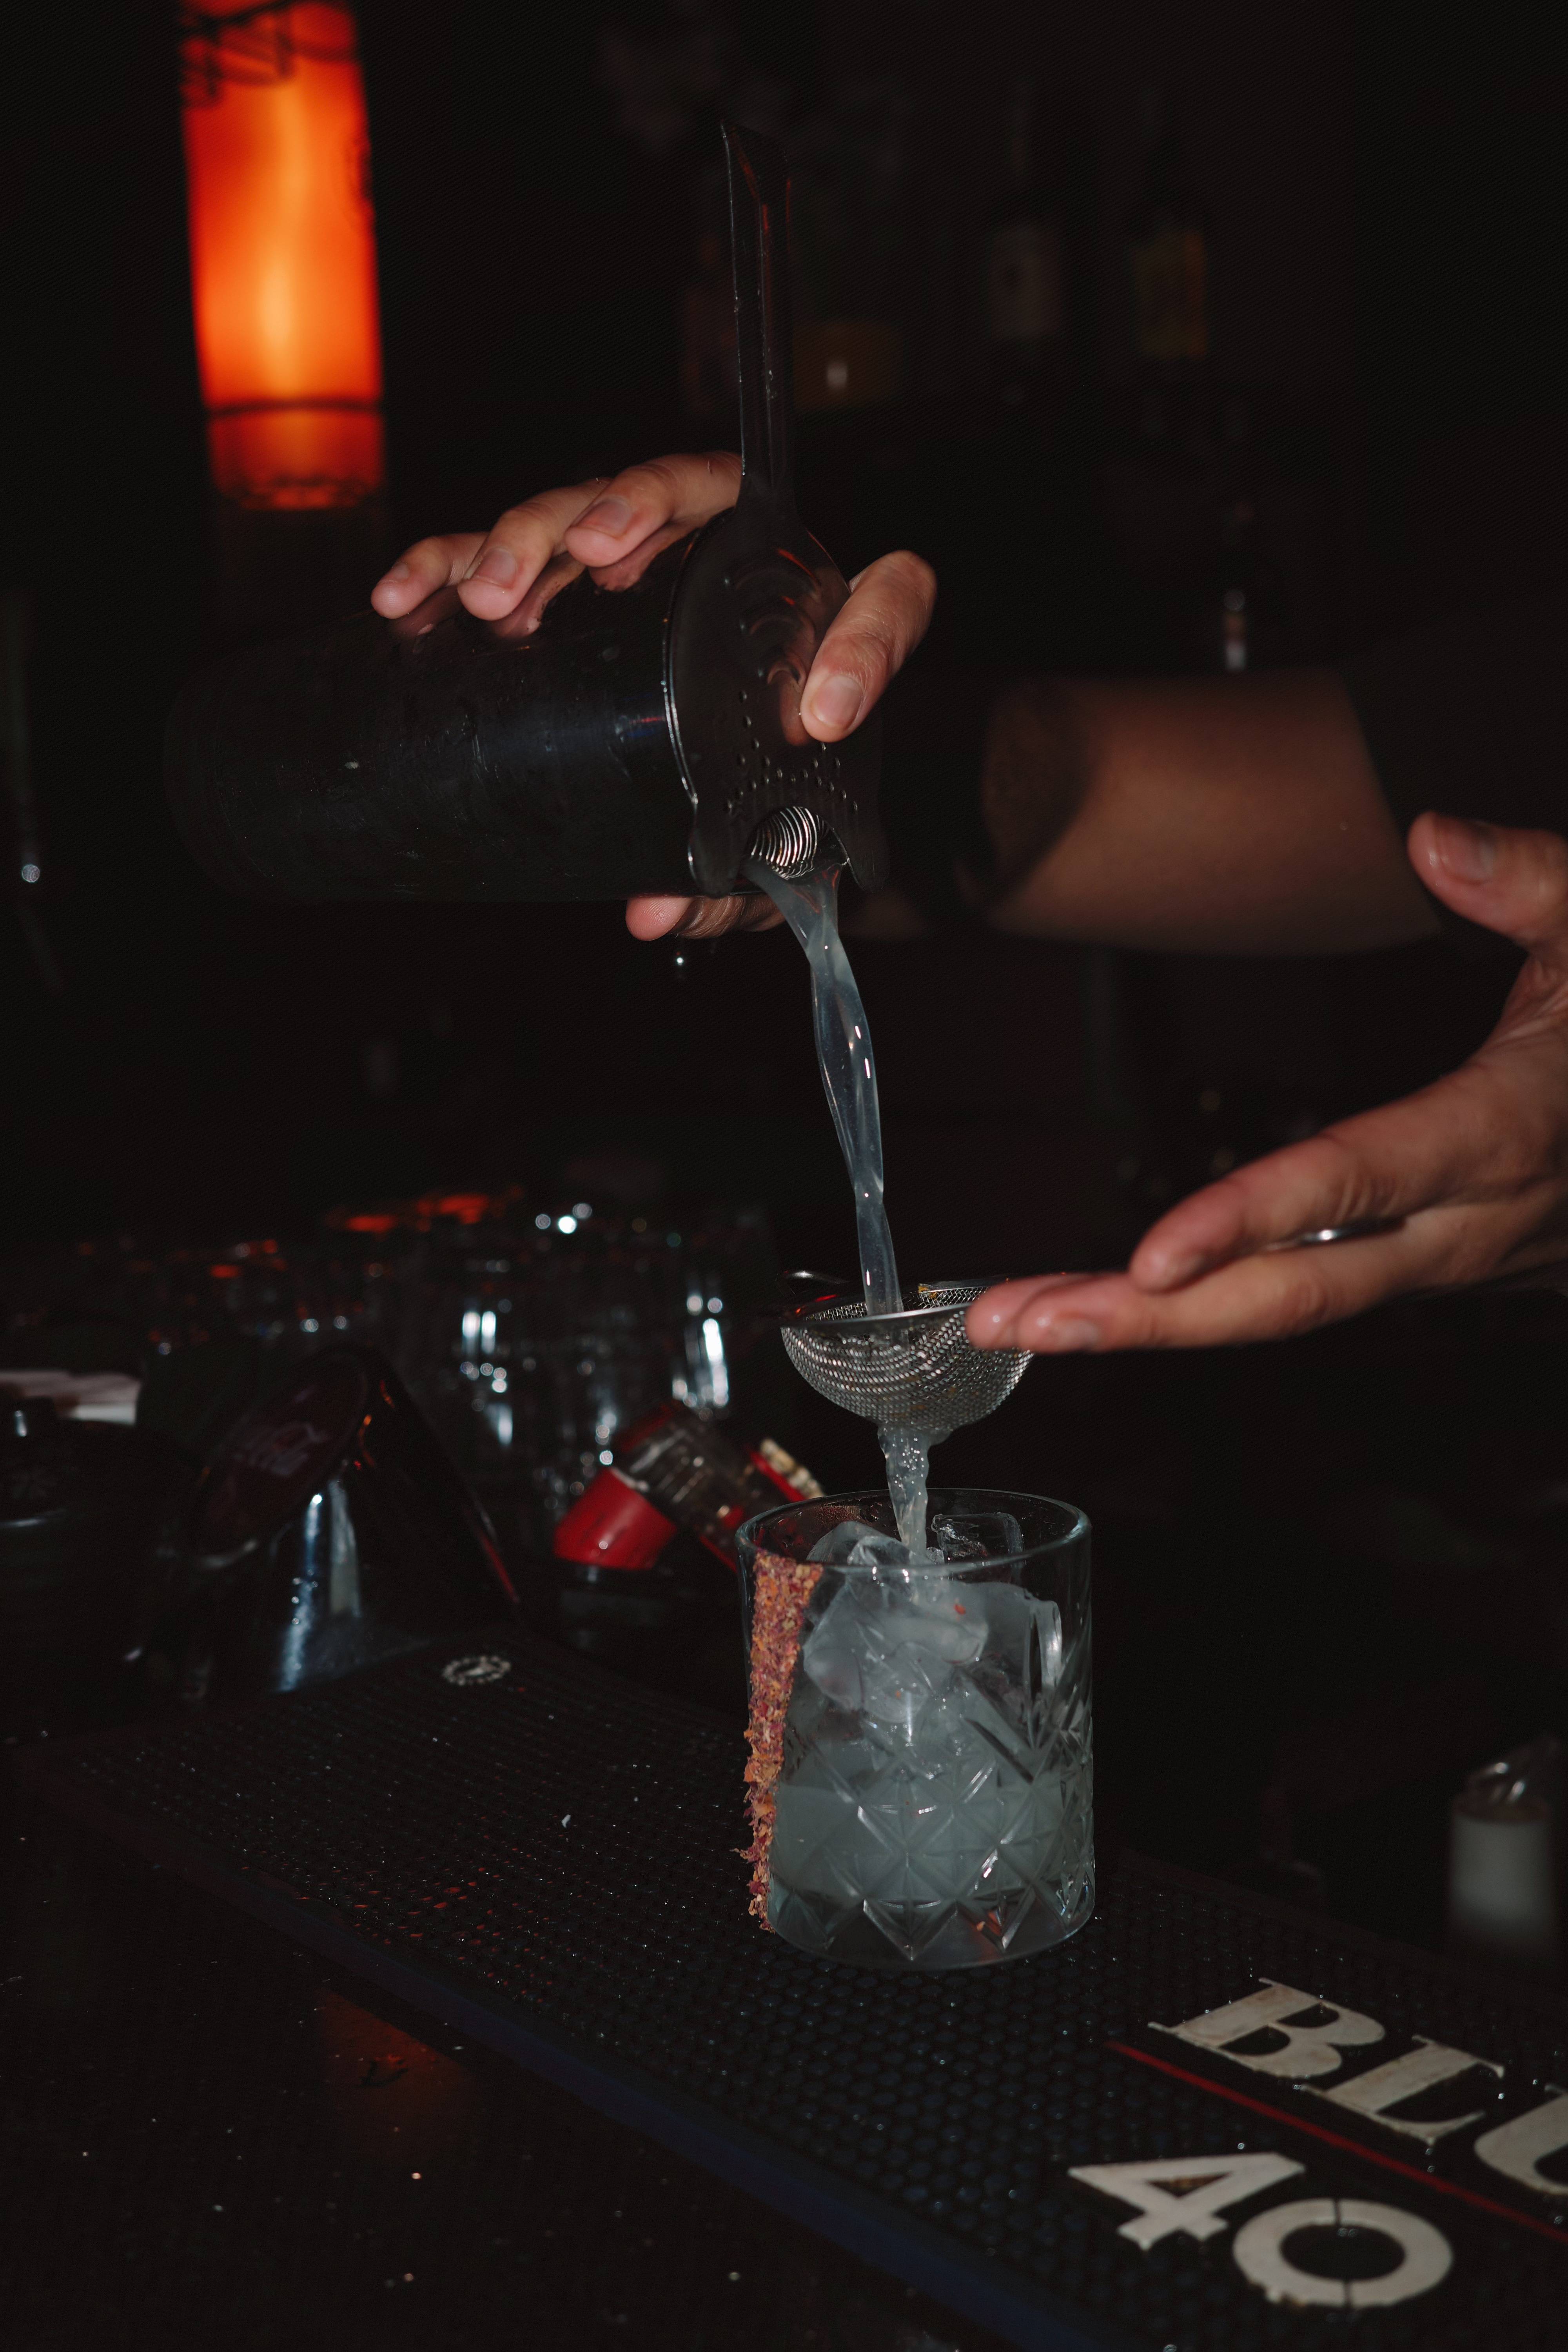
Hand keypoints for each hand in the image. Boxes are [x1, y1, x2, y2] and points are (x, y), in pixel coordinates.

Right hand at [371, 452, 934, 940]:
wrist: (733, 801)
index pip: (890, 600)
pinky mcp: (559, 590)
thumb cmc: (761, 815)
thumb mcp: (757, 859)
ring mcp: (644, 566)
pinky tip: (406, 598)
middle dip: (631, 508)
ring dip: (530, 532)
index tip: (825, 714)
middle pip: (698, 492)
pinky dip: (446, 566)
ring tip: (486, 594)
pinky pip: (500, 556)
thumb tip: (654, 909)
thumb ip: (730, 890)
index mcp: (823, 628)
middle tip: (586, 557)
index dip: (867, 643)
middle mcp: (743, 570)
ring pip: (588, 506)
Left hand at [969, 814, 1567, 1353]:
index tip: (1150, 1256)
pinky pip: (1306, 1297)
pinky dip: (1206, 1309)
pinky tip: (1117, 1306)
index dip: (1253, 1219)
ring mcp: (1443, 1262)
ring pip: (1287, 1309)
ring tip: (1024, 1319)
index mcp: (1504, 1135)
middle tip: (1016, 1322)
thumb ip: (1531, 881)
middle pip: (1295, 1294)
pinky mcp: (1427, 1269)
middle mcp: (1464, 1224)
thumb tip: (1434, 836)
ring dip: (1152, 1324)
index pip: (1359, 1183)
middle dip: (1149, 1321)